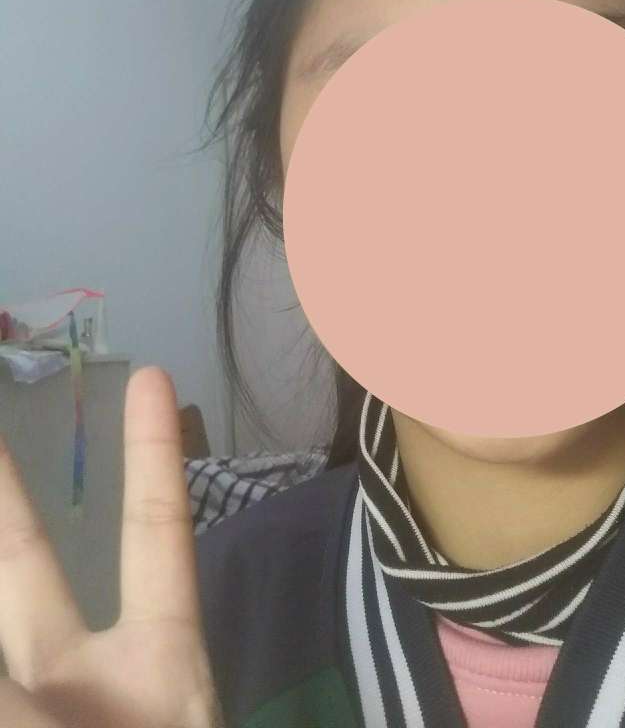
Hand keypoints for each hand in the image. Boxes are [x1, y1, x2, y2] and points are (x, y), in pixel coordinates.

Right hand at [0, 367, 222, 727]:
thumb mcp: (127, 708)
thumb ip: (28, 696)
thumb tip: (0, 669)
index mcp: (160, 656)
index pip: (157, 527)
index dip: (152, 452)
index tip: (153, 377)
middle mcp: (97, 682)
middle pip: (29, 568)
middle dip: (8, 500)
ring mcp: (46, 710)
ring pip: (2, 641)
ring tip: (2, 568)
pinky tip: (0, 670)